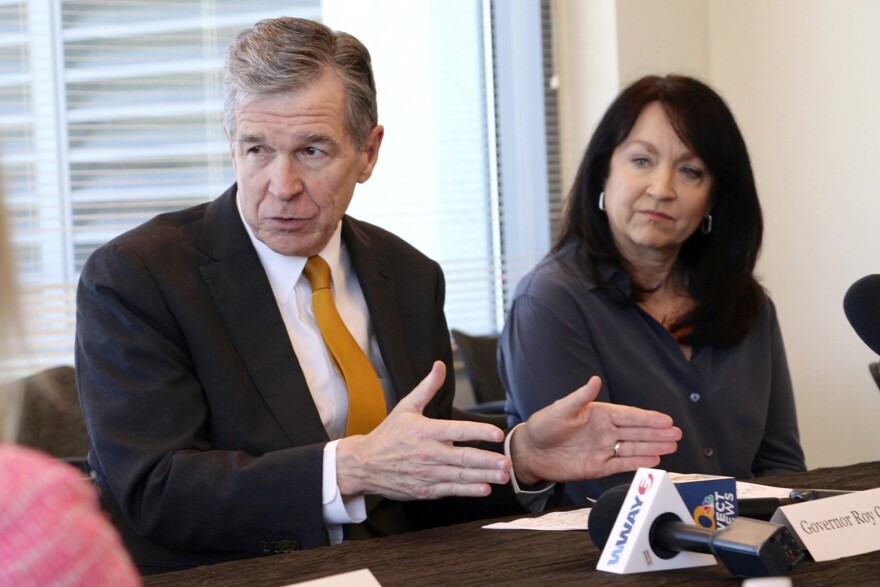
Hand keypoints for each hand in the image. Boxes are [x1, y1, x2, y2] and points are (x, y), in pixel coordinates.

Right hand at [336, 361, 511, 500]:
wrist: (364, 464)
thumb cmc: (389, 435)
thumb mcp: (406, 407)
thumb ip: (427, 388)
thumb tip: (440, 365)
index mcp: (426, 431)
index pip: (457, 431)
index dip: (479, 432)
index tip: (497, 434)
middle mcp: (428, 453)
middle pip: (463, 457)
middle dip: (487, 460)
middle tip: (507, 462)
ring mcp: (426, 473)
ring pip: (460, 476)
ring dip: (483, 476)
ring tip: (503, 476)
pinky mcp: (424, 490)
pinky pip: (450, 490)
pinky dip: (467, 490)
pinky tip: (484, 488)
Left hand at [509, 376, 681, 484]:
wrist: (530, 452)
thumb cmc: (543, 426)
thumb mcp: (560, 410)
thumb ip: (579, 398)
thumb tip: (594, 380)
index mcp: (598, 414)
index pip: (629, 415)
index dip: (648, 418)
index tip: (666, 420)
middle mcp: (605, 431)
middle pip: (636, 432)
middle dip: (657, 432)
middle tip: (677, 434)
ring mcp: (603, 449)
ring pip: (633, 447)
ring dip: (652, 446)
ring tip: (671, 446)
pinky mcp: (599, 466)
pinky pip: (622, 464)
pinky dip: (638, 462)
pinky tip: (654, 459)